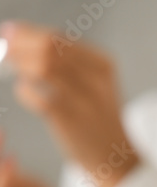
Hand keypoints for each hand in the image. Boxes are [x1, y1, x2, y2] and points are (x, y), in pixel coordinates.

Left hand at [0, 22, 137, 186]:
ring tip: (8, 64)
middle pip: (49, 48)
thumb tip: (20, 37)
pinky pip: (38, 97)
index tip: (8, 31)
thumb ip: (67, 62)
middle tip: (2, 45)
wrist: (115, 155)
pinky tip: (24, 91)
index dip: (27, 32)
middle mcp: (96, 79)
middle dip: (19, 44)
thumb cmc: (96, 117)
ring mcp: (84, 99)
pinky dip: (24, 90)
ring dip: (19, 63)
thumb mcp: (94, 84)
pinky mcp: (70, 120)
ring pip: (43, 68)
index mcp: (103, 65)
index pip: (59, 38)